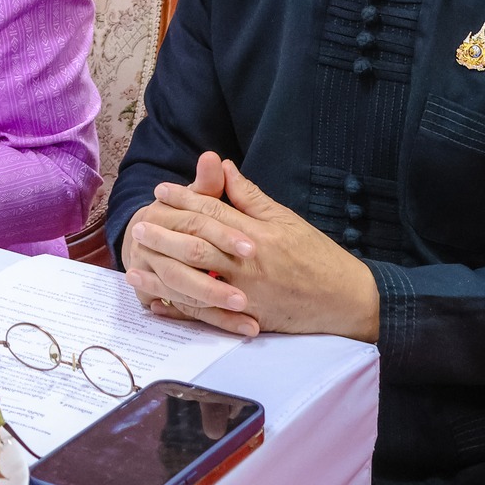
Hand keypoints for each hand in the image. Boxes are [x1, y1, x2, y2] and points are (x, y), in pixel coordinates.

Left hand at [122, 156, 379, 340]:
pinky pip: (206, 313)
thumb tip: (225, 167)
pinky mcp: (246, 317)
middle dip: (165, 233)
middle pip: (197, 244)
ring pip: (196, 279)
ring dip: (163, 270)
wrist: (346, 300)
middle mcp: (248, 262)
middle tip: (137, 224)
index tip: (160, 191)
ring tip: (138, 260)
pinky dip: (180, 308)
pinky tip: (157, 302)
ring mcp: (246, 292)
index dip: (184, 199)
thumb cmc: (317, 257)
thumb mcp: (286, 219)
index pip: (212, 212)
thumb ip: (251, 196)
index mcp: (258, 233)